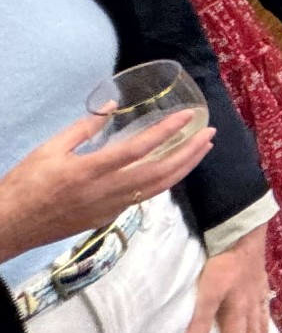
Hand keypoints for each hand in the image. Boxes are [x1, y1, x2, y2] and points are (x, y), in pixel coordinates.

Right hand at [0, 110, 213, 262]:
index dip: (167, 131)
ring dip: (184, 168)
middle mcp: (107, 191)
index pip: (140, 149)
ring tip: (201, 149)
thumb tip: (111, 105)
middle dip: (189, 152)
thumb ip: (84, 128)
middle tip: (210, 133)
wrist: (9, 227)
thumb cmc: (26, 184)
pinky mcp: (108, 217)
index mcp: (92, 171)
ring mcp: (110, 207)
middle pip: (160, 172)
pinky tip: (173, 169)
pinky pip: (144, 197)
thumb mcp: (49, 149)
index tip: (188, 116)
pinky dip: (164, 181)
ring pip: (157, 188)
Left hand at [184, 226, 270, 332]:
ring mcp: (258, 291)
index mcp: (237, 310)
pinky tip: (265, 310)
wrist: (243, 235)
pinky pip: (266, 301)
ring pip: (261, 318)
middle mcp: (250, 304)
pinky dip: (266, 312)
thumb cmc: (223, 264)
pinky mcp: (261, 278)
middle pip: (251, 332)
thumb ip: (200, 321)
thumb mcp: (207, 292)